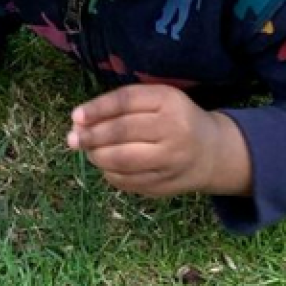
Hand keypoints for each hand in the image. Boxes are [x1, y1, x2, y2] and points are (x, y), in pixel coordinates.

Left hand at [67, 84, 251, 196]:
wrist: (212, 152)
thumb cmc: (174, 118)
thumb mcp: (156, 100)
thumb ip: (121, 106)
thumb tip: (79, 121)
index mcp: (169, 100)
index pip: (125, 101)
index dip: (97, 109)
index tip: (75, 116)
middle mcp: (174, 129)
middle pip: (121, 131)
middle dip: (91, 136)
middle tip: (73, 138)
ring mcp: (172, 160)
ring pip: (123, 160)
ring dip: (97, 156)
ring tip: (88, 151)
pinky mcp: (168, 185)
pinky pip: (129, 181)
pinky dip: (110, 174)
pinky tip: (106, 166)